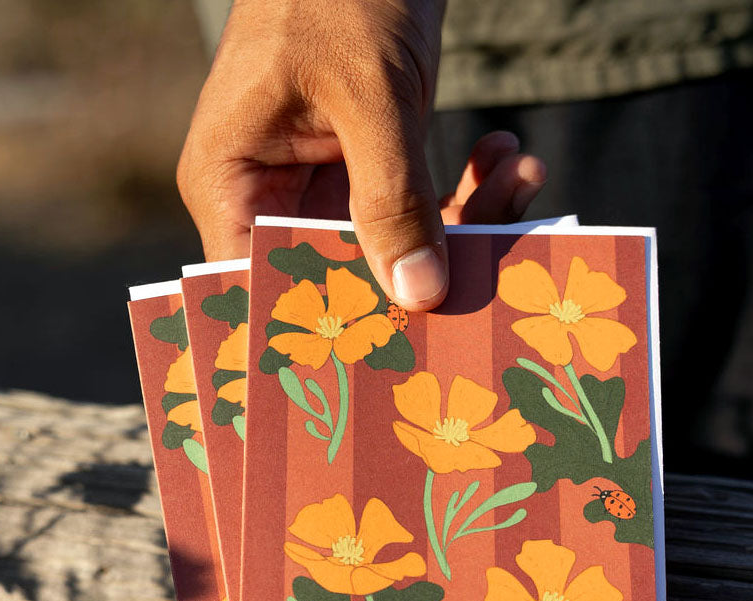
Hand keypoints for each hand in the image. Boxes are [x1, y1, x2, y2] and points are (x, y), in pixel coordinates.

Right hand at [178, 0, 544, 309]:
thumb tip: (419, 296)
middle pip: (334, 274)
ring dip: (460, 224)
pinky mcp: (370, 163)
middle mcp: (270, 194)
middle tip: (486, 280)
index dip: (315, 326)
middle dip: (412, 277)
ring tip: (520, 182)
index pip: (257, 284)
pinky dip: (465, 188)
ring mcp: (323, 182)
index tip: (384, 355)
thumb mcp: (369, 93)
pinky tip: (506, 155)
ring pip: (387, 245)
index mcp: (232, 183)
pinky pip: (414, 203)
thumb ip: (390, 198)